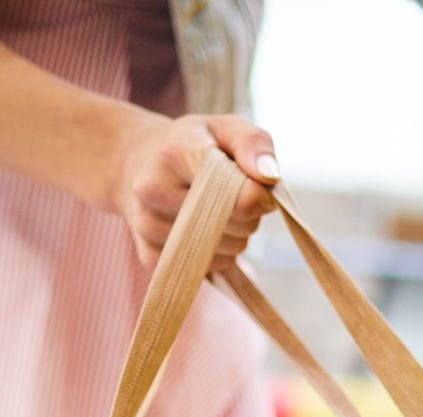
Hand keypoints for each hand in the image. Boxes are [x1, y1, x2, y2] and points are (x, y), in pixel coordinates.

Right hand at [112, 112, 279, 270]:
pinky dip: (217, 256)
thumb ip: (253, 143)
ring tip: (215, 211)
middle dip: (247, 214)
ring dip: (235, 236)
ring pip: (225, 250)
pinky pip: (208, 269)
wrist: (138, 165)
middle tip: (231, 195)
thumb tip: (270, 176)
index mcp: (174, 152)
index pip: (233, 190)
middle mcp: (153, 189)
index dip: (257, 194)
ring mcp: (147, 225)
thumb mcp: (225, 128)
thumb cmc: (192, 145)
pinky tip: (201, 231)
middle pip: (236, 223)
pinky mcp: (149, 255)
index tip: (257, 185)